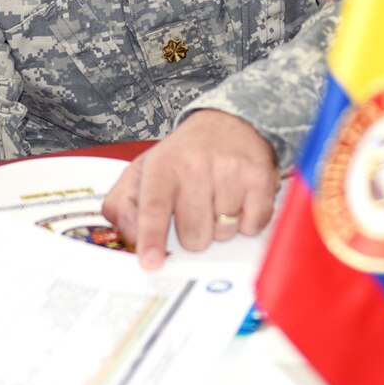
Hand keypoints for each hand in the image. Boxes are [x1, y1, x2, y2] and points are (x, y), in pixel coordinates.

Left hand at [103, 110, 277, 269]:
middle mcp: (196, 165)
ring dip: (220, 226)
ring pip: (224, 233)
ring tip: (217, 199)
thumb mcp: (142, 172)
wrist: (226, 122)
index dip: (152, 237)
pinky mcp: (259, 177)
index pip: (154, 208)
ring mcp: (230, 170)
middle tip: (194, 210)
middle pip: (194, 234)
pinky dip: (245, 221)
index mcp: (162, 166)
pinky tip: (238, 200)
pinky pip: (252, 226)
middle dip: (194, 234)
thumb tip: (131, 235)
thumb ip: (123, 205)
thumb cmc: (182, 156)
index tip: (151, 261)